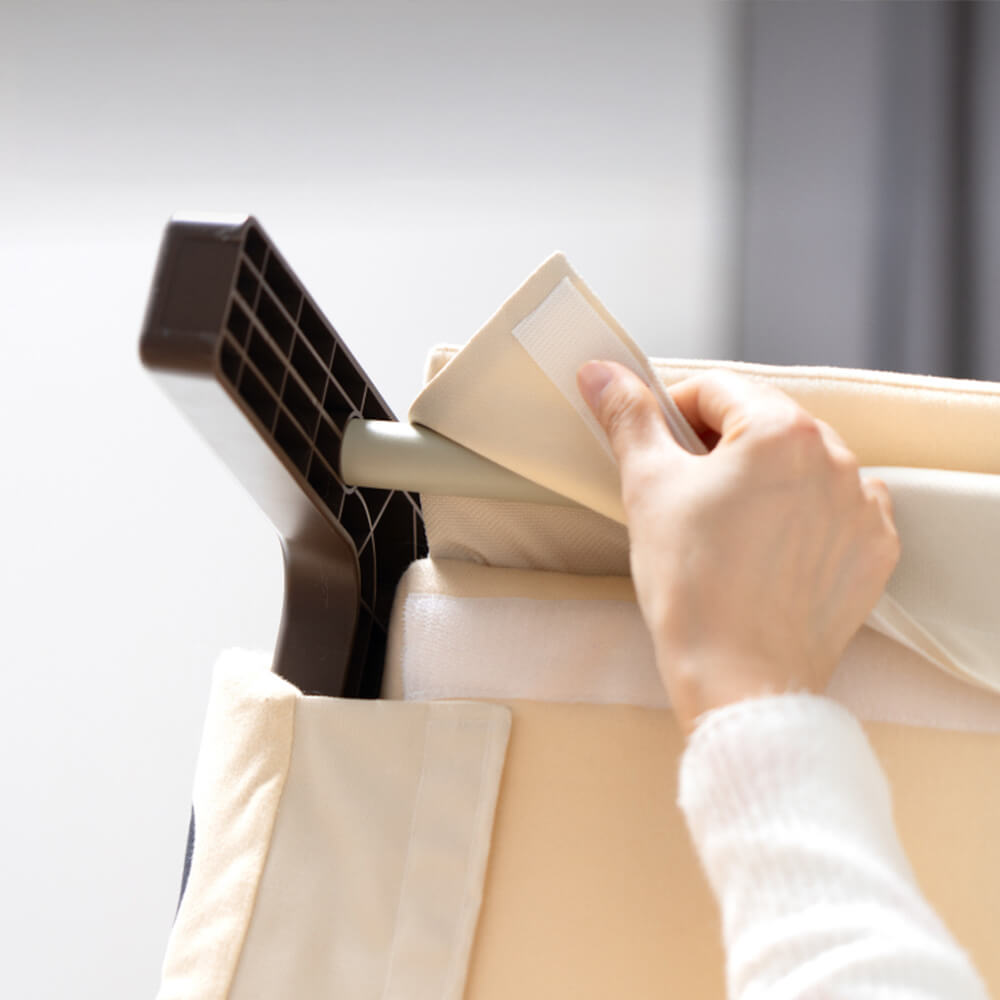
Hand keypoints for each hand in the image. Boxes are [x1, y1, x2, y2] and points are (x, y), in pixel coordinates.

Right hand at [577, 361, 899, 735]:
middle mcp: (835, 457)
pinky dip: (802, 514)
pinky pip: (835, 507)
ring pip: (799, 465)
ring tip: (724, 529)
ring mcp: (863, 505)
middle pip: (762, 424)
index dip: (673, 412)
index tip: (655, 447)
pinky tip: (767, 549)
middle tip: (683, 493)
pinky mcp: (874, 548)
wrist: (740, 679)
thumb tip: (601, 373)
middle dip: (718, 446)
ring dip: (761, 479)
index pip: (716, 389)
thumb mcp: (648, 486)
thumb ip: (628, 417)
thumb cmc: (691, 585)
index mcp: (781, 430)